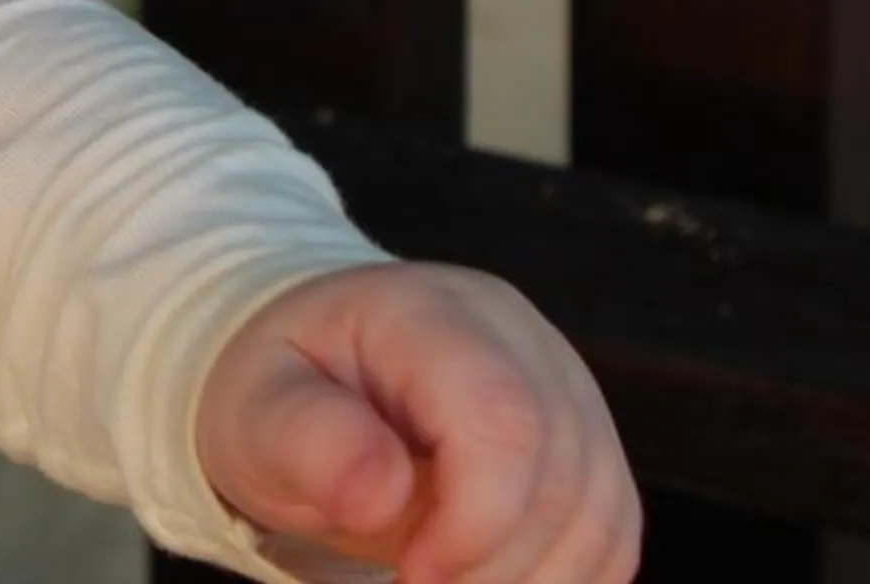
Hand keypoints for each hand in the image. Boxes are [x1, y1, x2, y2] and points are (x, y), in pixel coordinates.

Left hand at [194, 263, 638, 583]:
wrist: (315, 376)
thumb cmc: (283, 390)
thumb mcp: (256, 410)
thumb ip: (310, 442)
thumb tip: (380, 492)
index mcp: (428, 312)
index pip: (502, 417)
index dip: (476, 519)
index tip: (416, 574)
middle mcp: (519, 337)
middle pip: (560, 474)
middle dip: (496, 564)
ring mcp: (567, 387)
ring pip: (600, 510)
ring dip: (533, 579)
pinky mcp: (589, 444)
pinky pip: (613, 532)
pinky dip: (564, 578)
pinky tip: (496, 582)